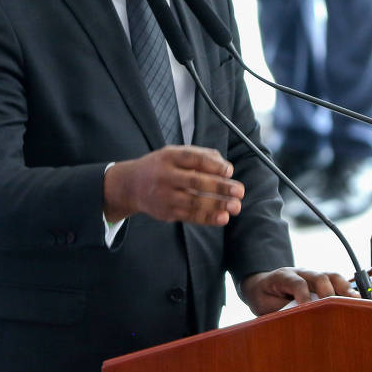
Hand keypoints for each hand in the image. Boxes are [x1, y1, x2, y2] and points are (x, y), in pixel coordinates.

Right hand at [103, 145, 244, 225]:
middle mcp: (165, 175)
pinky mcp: (166, 212)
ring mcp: (165, 196)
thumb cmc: (161, 166)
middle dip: (220, 187)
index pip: (193, 158)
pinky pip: (190, 216)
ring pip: (194, 201)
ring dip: (217, 205)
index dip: (212, 165)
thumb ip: (201, 155)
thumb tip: (226, 168)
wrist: (131, 186)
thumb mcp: (174, 153)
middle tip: (239, 190)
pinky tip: (222, 218)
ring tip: (235, 206)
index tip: (229, 170)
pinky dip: (208, 218)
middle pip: (195, 181)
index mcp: (169, 156)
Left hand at [240, 267, 357, 315]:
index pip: (296, 283)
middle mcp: (300, 272)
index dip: (303, 297)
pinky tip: (356, 301)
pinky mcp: (321, 280)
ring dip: (344, 288)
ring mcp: (312, 274)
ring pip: (331, 276)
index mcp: (282, 276)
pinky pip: (337, 281)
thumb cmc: (264, 297)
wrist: (262, 284)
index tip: (308, 311)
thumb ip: (280, 310)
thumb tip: (296, 319)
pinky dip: (347, 290)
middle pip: (318, 276)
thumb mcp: (264, 306)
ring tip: (355, 301)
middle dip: (328, 292)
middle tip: (335, 308)